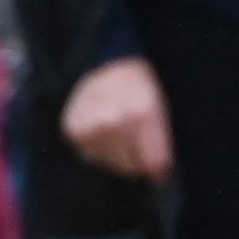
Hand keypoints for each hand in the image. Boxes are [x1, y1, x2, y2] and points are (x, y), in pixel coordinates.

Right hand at [60, 56, 171, 181]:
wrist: (110, 64)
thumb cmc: (143, 85)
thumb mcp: (164, 104)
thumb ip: (163, 139)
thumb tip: (158, 174)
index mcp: (143, 112)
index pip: (155, 163)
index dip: (161, 167)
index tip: (162, 166)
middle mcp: (115, 121)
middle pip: (133, 166)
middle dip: (141, 158)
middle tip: (141, 138)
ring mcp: (91, 127)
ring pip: (113, 164)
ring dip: (121, 154)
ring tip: (123, 132)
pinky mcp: (75, 131)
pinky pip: (94, 156)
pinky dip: (103, 149)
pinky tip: (107, 131)